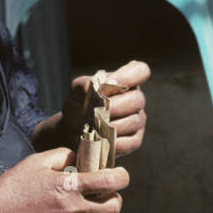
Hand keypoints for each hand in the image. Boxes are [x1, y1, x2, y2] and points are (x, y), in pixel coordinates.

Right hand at [0, 146, 129, 212]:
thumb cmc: (13, 186)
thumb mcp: (37, 161)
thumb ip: (65, 156)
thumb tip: (83, 158)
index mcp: (69, 187)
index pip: (112, 182)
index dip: (121, 177)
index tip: (117, 175)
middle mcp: (72, 211)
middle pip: (114, 208)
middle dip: (113, 199)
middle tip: (102, 194)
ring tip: (70, 206)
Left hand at [31, 59, 149, 157]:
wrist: (72, 131)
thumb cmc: (78, 106)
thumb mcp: (76, 92)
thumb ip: (83, 84)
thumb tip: (88, 87)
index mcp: (125, 82)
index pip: (140, 71)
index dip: (130, 75)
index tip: (112, 82)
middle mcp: (135, 100)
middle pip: (137, 99)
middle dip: (117, 106)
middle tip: (98, 112)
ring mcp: (137, 120)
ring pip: (134, 121)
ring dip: (114, 125)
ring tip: (97, 127)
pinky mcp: (134, 140)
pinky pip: (131, 141)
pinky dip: (116, 142)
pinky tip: (102, 140)